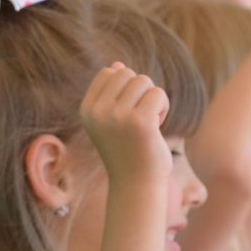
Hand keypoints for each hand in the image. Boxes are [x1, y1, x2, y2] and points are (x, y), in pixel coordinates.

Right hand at [80, 62, 171, 184]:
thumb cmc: (127, 152)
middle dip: (140, 91)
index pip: (108, 73)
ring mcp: (118, 116)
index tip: (127, 111)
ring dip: (152, 99)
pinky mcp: (140, 121)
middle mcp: (98, 112)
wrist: (136, 185)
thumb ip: (111, 94)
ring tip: (149, 122)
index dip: (125, 87)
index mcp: (87, 110)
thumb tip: (117, 65)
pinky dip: (163, 107)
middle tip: (140, 117)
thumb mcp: (112, 121)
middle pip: (127, 74)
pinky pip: (158, 93)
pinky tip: (157, 126)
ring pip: (144, 81)